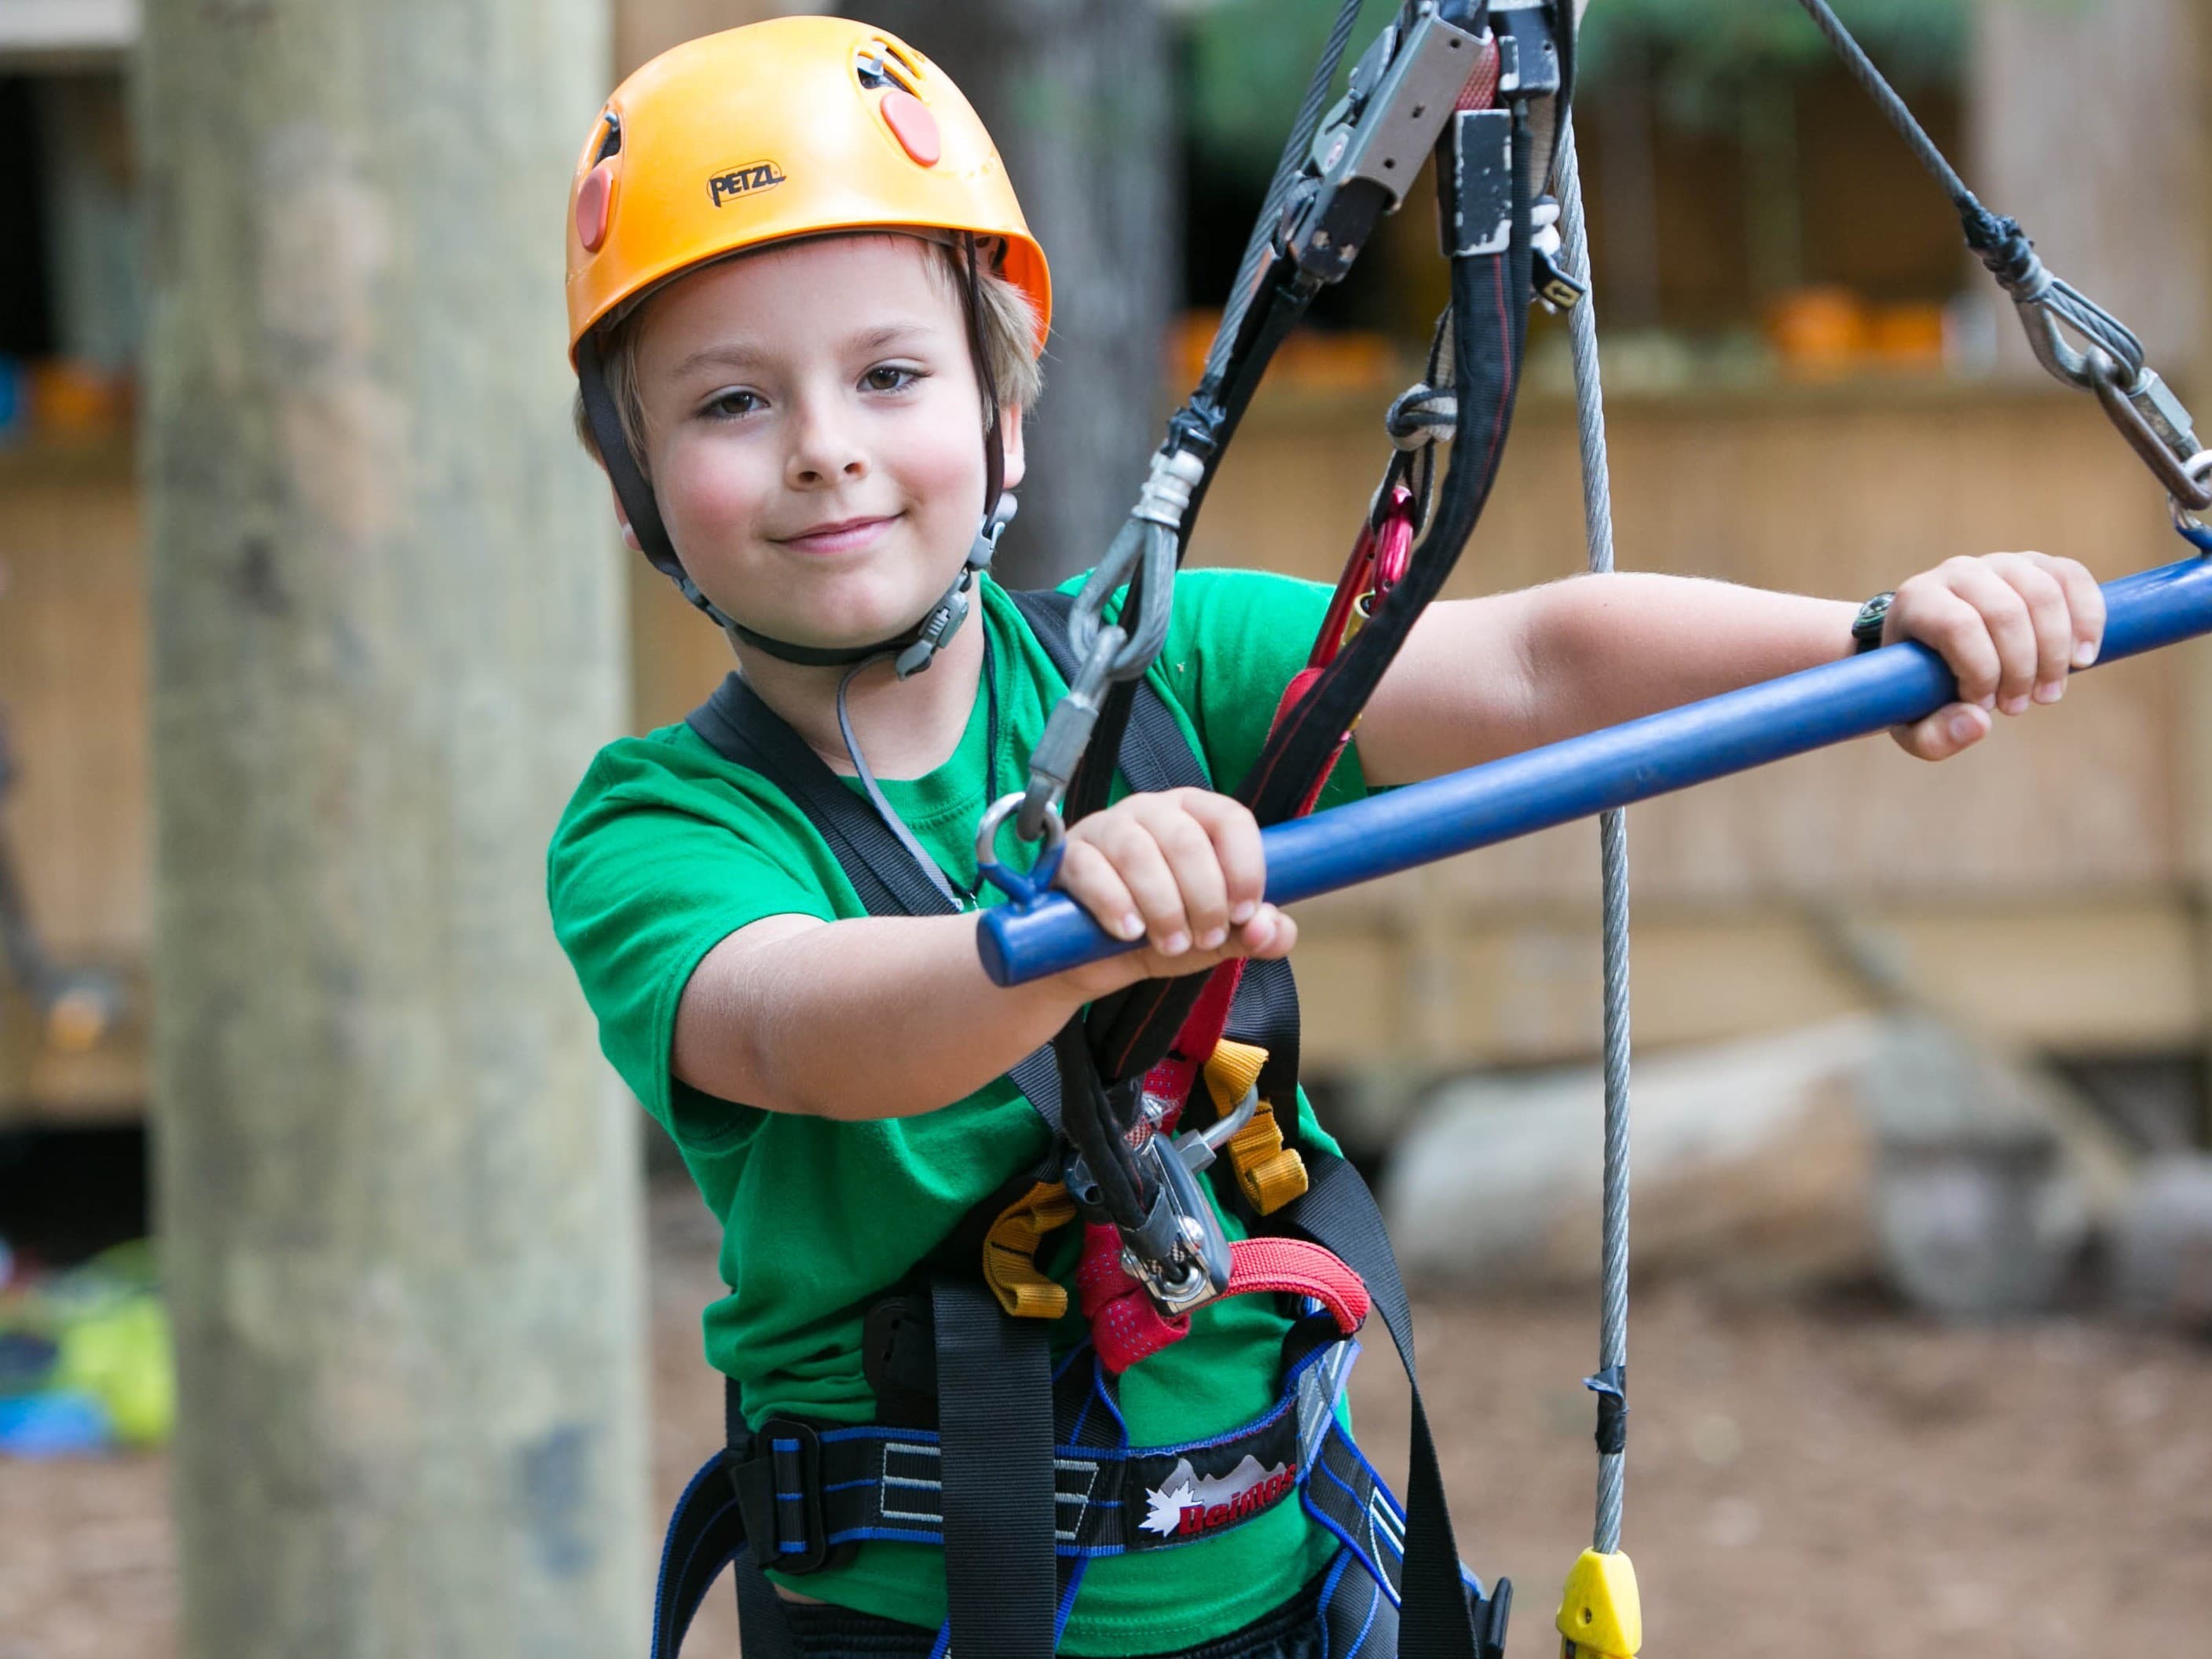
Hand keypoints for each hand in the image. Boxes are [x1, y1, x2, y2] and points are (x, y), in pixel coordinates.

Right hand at [1052, 787, 1295, 996]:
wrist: (1088, 958)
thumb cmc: (1159, 932)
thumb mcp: (1214, 939)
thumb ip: (1255, 935)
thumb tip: (1271, 928)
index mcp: (1196, 816)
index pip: (1231, 819)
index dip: (1245, 866)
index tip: (1244, 912)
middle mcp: (1152, 810)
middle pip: (1186, 840)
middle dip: (1204, 898)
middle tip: (1204, 939)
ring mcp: (1106, 828)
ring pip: (1139, 853)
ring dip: (1163, 907)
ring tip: (1169, 944)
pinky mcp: (1069, 855)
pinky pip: (1092, 870)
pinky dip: (1115, 905)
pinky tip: (1129, 933)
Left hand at [1882, 552, 2105, 760]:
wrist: (1932, 649)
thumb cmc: (1919, 687)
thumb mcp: (1913, 722)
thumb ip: (1933, 735)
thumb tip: (1978, 723)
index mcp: (1917, 600)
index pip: (1959, 626)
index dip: (1982, 671)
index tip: (1986, 706)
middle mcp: (1957, 571)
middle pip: (2006, 612)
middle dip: (2021, 669)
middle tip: (2018, 707)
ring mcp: (2000, 564)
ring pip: (2043, 594)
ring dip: (2056, 652)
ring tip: (2048, 693)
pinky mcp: (2036, 564)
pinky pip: (2072, 578)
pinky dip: (2087, 619)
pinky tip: (2083, 659)